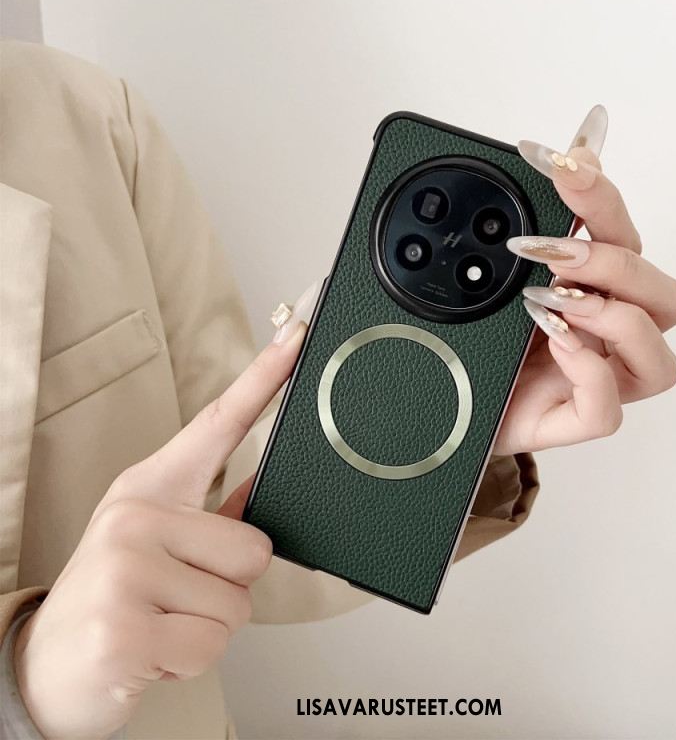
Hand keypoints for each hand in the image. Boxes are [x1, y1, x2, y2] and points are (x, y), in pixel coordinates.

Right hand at [13, 314, 307, 739]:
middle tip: (182, 597)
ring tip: (166, 621)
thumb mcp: (159, 540)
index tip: (299, 340)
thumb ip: (213, 511)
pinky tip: (154, 649)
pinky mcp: (123, 628)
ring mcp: (125, 568)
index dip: (263, 379)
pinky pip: (212, 644)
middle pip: (254, 548)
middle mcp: (135, 515)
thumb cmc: (117, 593)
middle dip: (230, 587)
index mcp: (150, 487)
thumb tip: (268, 481)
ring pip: (237, 602)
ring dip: (211, 625)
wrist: (47, 663)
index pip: (218, 422)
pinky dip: (192, 659)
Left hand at [494, 106, 675, 453]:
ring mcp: (600, 380)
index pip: (622, 234)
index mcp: (598, 288)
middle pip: (662, 294)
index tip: (560, 161)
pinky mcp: (575, 420)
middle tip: (548, 250)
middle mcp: (610, 333)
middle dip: (610, 262)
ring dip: (610, 318)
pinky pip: (609, 410)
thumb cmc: (485, 336)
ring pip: (659, 359)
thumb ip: (532, 223)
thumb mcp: (494, 273)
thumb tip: (556, 150)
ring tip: (550, 301)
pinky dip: (589, 373)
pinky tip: (554, 344)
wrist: (449, 401)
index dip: (600, 194)